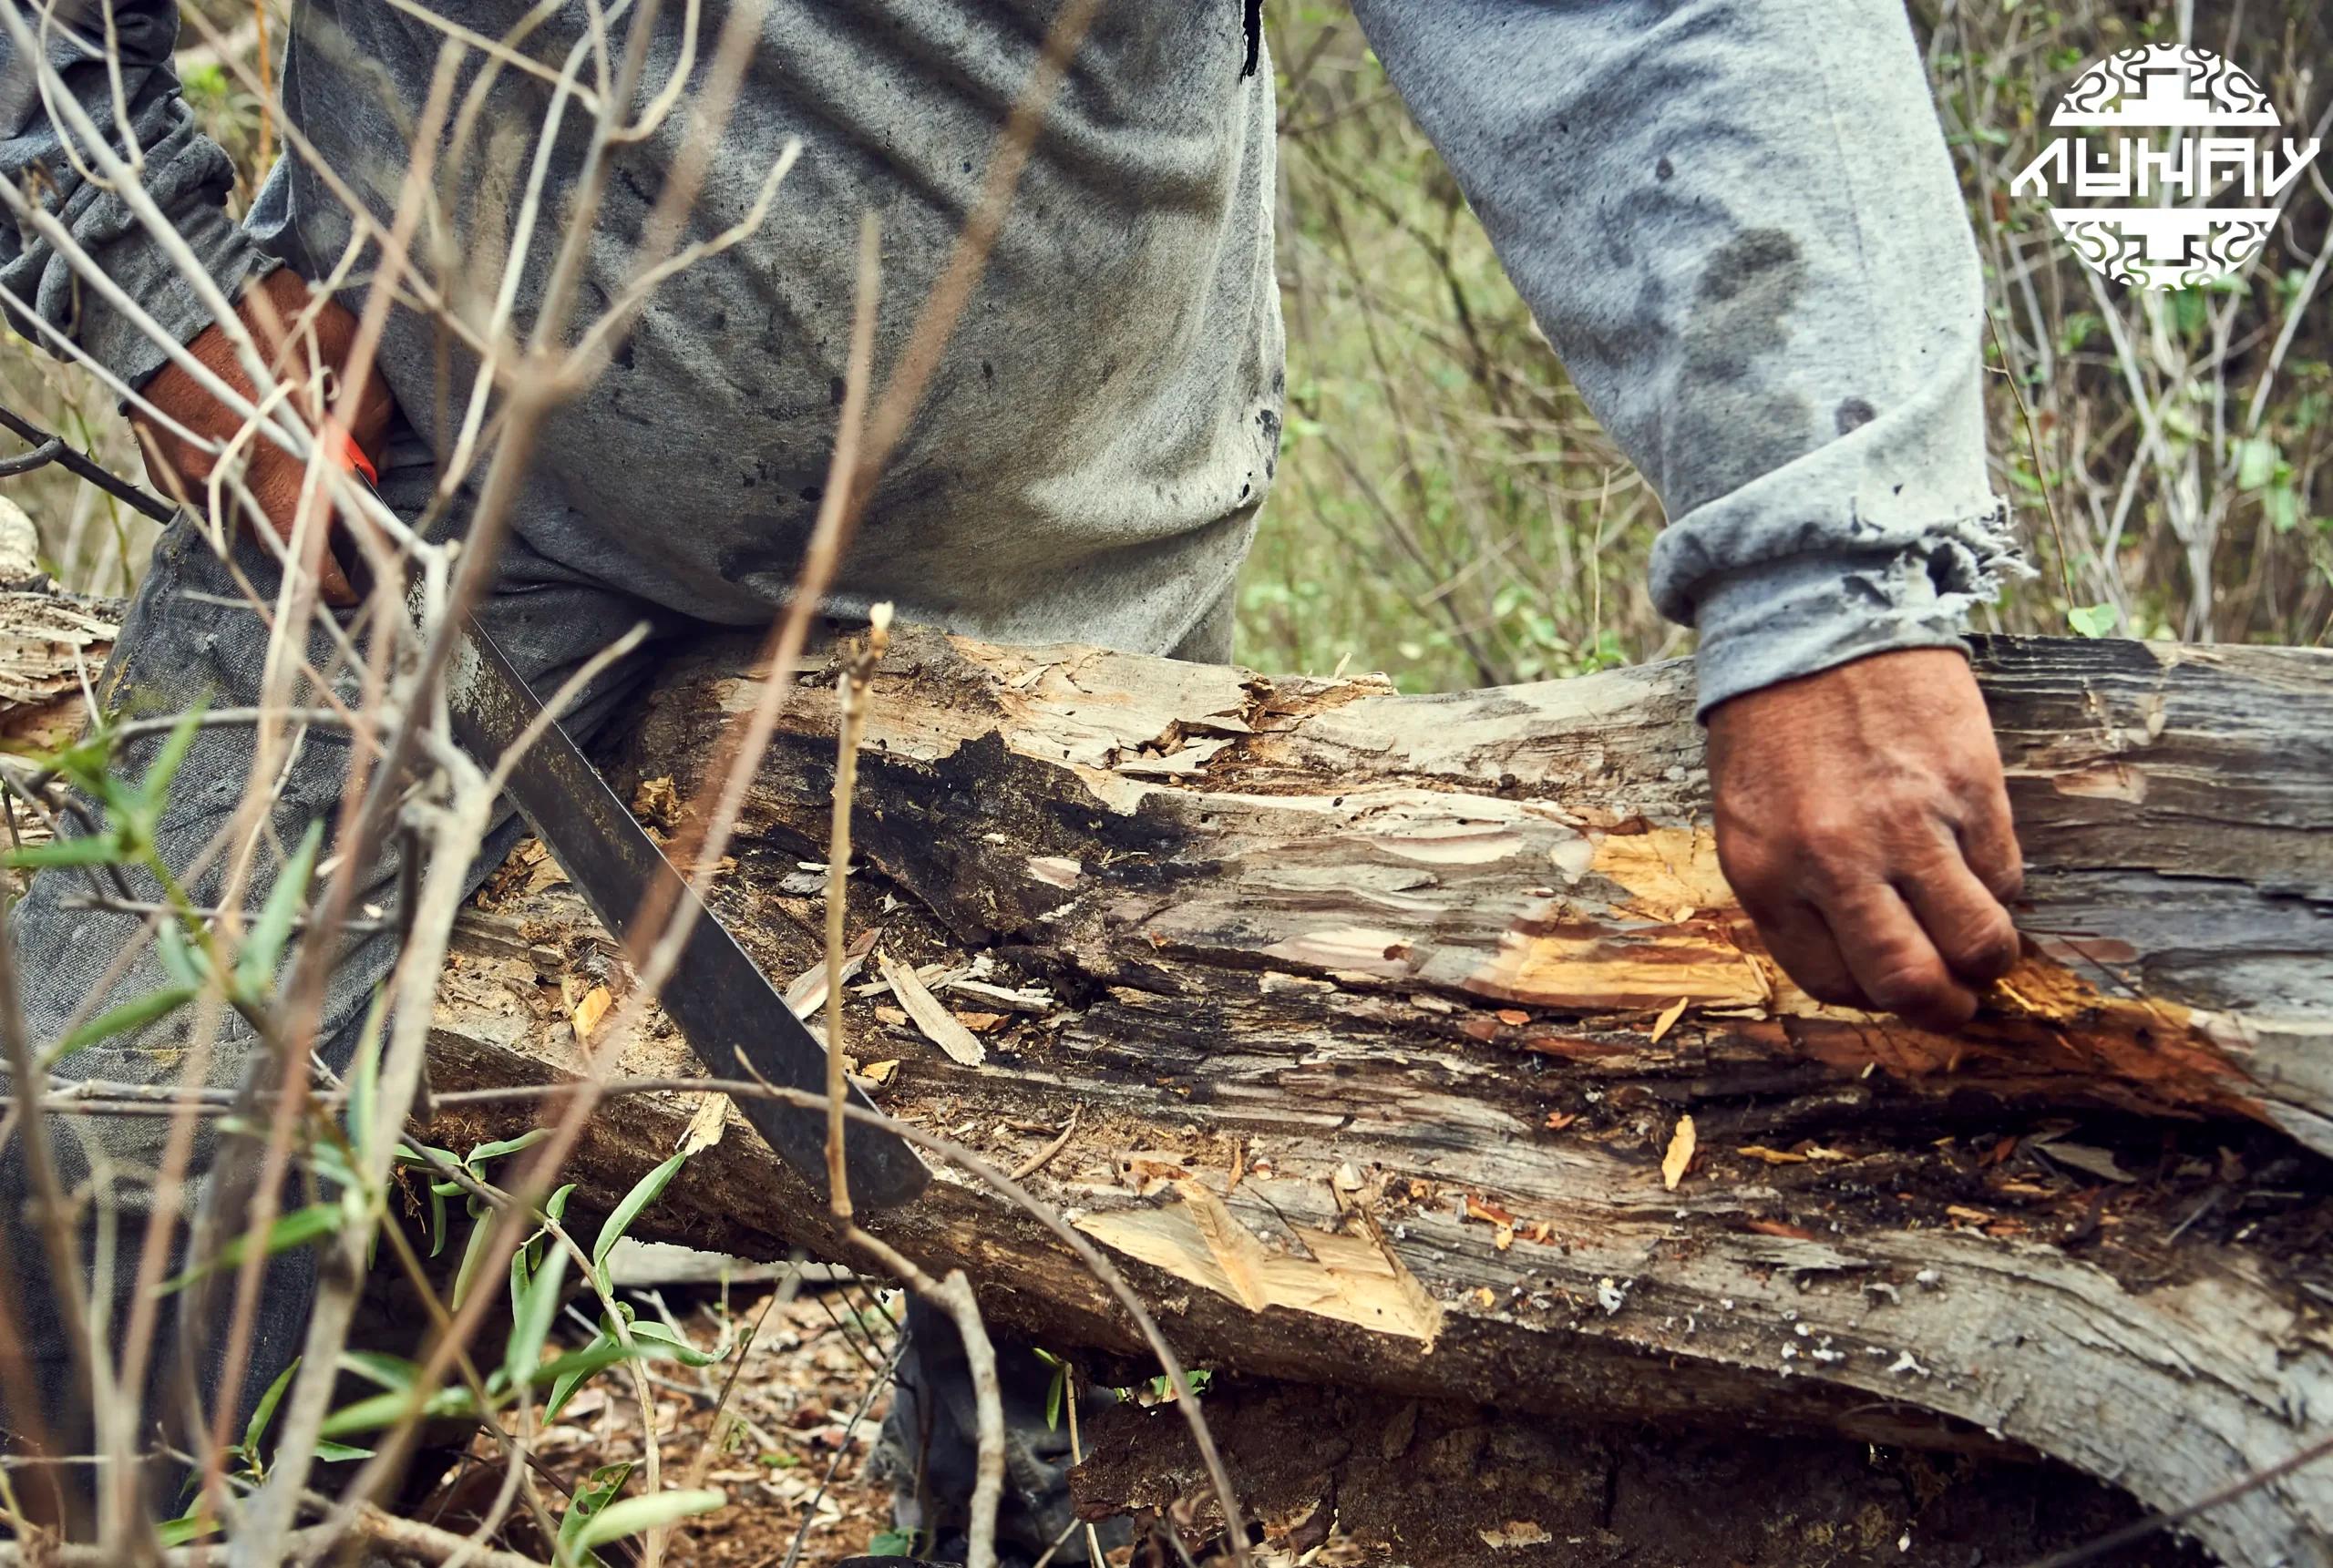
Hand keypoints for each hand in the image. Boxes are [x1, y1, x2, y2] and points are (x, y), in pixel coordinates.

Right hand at [134, 267, 394, 603]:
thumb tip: (371, 474)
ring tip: (294, 471)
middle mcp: (225, 488)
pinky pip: (210, 486)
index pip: (312, 568)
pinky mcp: (160, 459)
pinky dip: (237, 476)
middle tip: (336, 520)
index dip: (340, 583)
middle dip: (309, 537)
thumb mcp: (350, 366)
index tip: (359, 583)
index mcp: (275, 477)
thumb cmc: (270, 321)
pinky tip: (253, 445)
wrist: (168, 288)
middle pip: (277, 544)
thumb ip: (367, 431)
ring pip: (243, 514)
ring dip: (273, 503)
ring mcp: (185, 475)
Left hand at [1705, 647, 2023, 1030]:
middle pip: (1908, 982)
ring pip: (1977, 940)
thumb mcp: (1750, 814)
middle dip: (1943, 1008)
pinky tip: (1986, 869)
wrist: (1813, 614)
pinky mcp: (1967, 786)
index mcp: (1766, 873)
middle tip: (1959, 1002)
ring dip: (1990, 958)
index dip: (1873, 996)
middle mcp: (1834, 861)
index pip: (1831, 982)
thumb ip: (1794, 887)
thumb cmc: (1774, 720)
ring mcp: (1906, 825)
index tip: (1894, 986)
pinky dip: (2003, 886)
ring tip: (1987, 946)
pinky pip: (2003, 872)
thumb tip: (1858, 954)